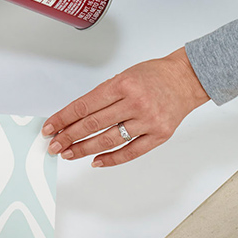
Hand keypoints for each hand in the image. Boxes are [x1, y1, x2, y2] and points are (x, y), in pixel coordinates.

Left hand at [41, 48, 210, 166]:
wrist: (187, 79)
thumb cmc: (153, 75)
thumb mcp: (123, 76)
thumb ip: (102, 96)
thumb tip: (75, 118)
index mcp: (123, 85)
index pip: (84, 106)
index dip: (63, 119)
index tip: (50, 127)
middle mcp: (135, 103)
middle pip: (93, 125)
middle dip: (69, 137)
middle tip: (54, 145)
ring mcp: (148, 121)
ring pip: (109, 140)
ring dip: (85, 149)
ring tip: (69, 154)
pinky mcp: (160, 135)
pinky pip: (131, 152)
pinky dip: (111, 159)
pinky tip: (95, 161)